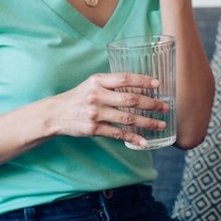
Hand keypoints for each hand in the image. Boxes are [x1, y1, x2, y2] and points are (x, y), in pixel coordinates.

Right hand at [52, 72, 169, 147]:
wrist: (55, 113)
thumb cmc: (79, 97)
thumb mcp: (92, 84)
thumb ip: (112, 84)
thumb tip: (139, 86)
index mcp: (98, 81)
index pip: (124, 78)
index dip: (143, 81)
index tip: (158, 84)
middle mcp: (97, 96)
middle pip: (130, 99)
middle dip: (151, 104)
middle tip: (165, 107)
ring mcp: (95, 113)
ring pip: (127, 118)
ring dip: (147, 122)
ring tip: (161, 124)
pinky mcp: (93, 129)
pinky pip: (117, 134)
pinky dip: (132, 138)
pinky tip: (144, 141)